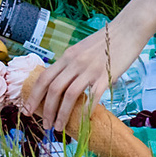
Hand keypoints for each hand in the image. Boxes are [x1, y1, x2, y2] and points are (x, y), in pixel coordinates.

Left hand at [25, 20, 149, 137]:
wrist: (128, 29)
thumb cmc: (106, 40)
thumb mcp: (82, 49)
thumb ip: (71, 64)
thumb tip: (62, 81)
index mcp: (67, 56)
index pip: (44, 78)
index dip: (33, 96)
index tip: (27, 110)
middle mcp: (75, 62)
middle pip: (53, 89)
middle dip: (46, 110)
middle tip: (44, 125)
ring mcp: (90, 69)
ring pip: (69, 95)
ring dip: (61, 114)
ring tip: (58, 127)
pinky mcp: (106, 75)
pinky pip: (93, 96)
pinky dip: (86, 111)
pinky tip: (83, 121)